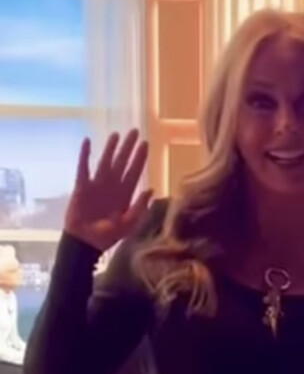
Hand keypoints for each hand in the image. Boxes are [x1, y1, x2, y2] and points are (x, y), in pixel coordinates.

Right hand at [64, 130, 152, 252]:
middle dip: (128, 148)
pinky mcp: (82, 186)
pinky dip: (85, 155)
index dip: (140, 158)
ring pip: (105, 161)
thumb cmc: (106, 236)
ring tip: (116, 134)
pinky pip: (84, 167)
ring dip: (110, 148)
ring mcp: (97, 185)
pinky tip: (87, 142)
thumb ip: (139, 208)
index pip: (134, 172)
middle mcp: (112, 186)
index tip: (145, 143)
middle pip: (122, 162)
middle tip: (134, 131)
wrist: (85, 242)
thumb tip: (151, 189)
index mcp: (124, 195)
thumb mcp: (127, 225)